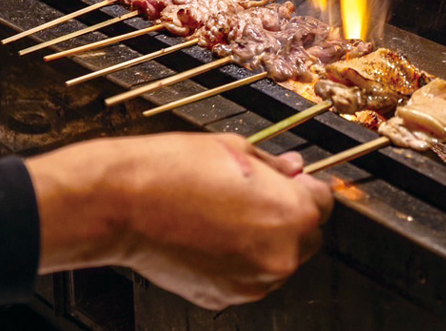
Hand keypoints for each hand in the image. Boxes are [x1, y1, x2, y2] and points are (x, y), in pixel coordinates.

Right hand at [25, 132, 332, 308]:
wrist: (122, 203)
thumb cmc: (174, 169)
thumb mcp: (236, 149)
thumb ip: (274, 165)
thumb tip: (295, 170)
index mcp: (291, 214)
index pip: (323, 201)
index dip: (305, 186)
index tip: (290, 179)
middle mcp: (279, 255)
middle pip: (307, 235)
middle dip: (288, 214)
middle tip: (255, 194)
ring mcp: (252, 282)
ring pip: (276, 258)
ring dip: (264, 238)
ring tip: (225, 212)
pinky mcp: (223, 297)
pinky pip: (247, 275)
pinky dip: (238, 258)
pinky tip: (210, 233)